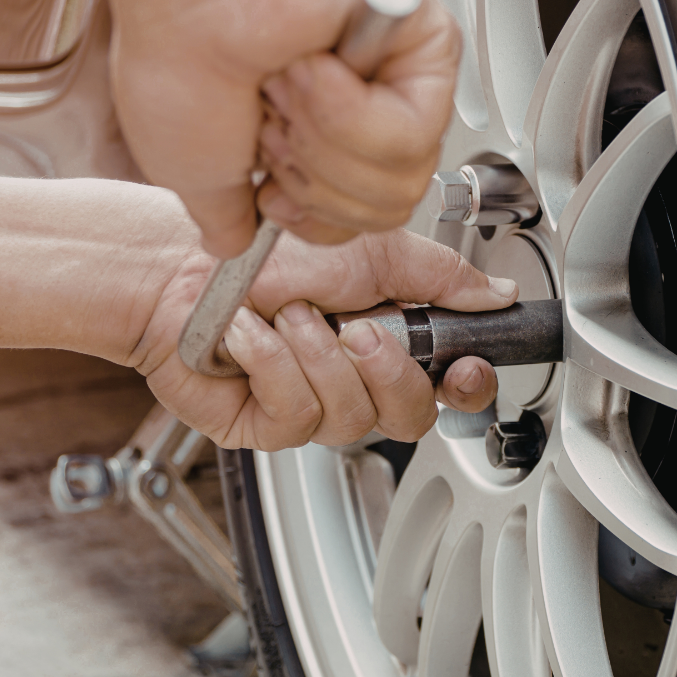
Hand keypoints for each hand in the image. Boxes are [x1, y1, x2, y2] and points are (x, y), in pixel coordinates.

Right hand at [113, 0, 459, 253]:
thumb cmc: (185, 52)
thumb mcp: (192, 168)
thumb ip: (226, 215)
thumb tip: (234, 244)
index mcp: (317, 137)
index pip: (356, 223)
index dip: (313, 219)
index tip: (270, 188)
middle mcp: (364, 111)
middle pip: (385, 209)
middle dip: (315, 179)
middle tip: (274, 121)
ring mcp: (400, 82)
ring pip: (400, 179)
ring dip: (327, 142)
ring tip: (289, 85)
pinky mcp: (428, 50)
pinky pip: (408, 132)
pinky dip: (348, 112)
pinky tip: (316, 68)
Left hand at [128, 229, 517, 449]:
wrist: (180, 264)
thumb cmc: (265, 251)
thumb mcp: (371, 249)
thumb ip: (441, 275)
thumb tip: (497, 294)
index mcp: (389, 338)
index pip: (447, 387)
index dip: (465, 387)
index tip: (464, 366)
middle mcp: (353, 378)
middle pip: (409, 417)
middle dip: (387, 371)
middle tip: (356, 327)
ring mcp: (310, 408)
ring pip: (351, 418)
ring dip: (318, 356)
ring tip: (288, 314)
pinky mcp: (264, 428)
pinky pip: (295, 415)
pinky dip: (274, 365)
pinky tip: (251, 336)